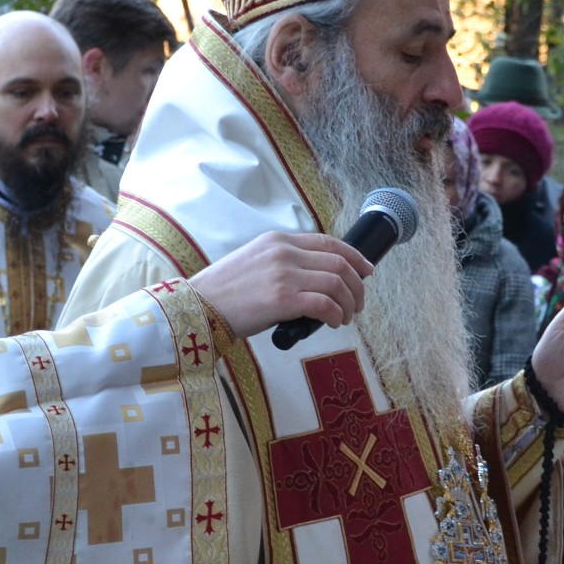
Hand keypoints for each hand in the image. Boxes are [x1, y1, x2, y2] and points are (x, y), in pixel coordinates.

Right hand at [188, 231, 370, 338]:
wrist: (197, 307)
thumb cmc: (224, 292)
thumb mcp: (254, 262)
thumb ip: (283, 263)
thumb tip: (315, 280)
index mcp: (278, 240)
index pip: (329, 241)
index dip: (355, 256)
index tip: (366, 270)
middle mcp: (284, 252)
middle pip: (340, 263)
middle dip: (357, 285)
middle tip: (358, 304)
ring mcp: (284, 274)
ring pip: (337, 284)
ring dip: (349, 303)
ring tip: (346, 318)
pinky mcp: (282, 299)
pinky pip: (325, 305)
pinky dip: (336, 315)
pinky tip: (333, 323)